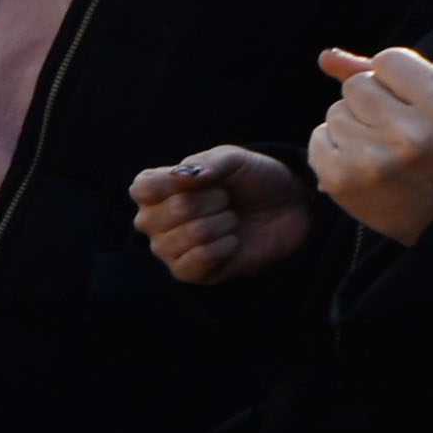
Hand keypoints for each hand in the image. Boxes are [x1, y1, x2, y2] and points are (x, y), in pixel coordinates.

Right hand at [130, 144, 311, 286]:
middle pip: (172, 210)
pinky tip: (232, 241)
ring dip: (223, 224)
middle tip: (225, 201)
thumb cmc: (254, 180)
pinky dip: (225, 247)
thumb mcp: (235, 159)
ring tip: (231, 220)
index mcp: (156, 189)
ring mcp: (168, 249)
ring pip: (191, 235)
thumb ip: (208, 162)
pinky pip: (199, 259)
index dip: (173, 183)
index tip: (201, 179)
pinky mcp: (188, 273)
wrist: (289, 209)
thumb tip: (180, 176)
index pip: (143, 188)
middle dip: (212, 201)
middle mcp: (154, 221)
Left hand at [304, 47, 432, 246]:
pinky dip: (334, 147)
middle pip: (356, 85)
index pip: (388, 59)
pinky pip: (317, 138)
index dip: (394, 78)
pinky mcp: (341, 179)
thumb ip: (387, 73)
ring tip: (382, 150)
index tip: (410, 101)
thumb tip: (324, 57)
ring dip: (352, 125)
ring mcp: (371, 159)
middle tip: (397, 131)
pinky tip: (361, 162)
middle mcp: (407, 134)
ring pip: (334, 112)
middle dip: (371, 102)